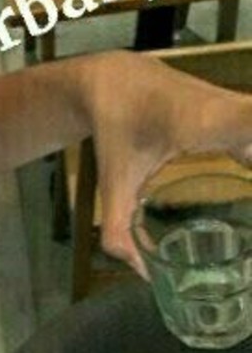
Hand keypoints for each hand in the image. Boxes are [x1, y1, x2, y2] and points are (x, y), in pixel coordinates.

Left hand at [79, 50, 251, 277]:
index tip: (251, 164)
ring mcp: (242, 107)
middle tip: (249, 217)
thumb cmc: (117, 129)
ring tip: (247, 208)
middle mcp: (233, 108)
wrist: (115, 79)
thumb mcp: (115, 183)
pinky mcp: (244, 112)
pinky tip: (246, 175)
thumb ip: (120, 231)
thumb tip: (142, 273)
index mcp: (205, 121)